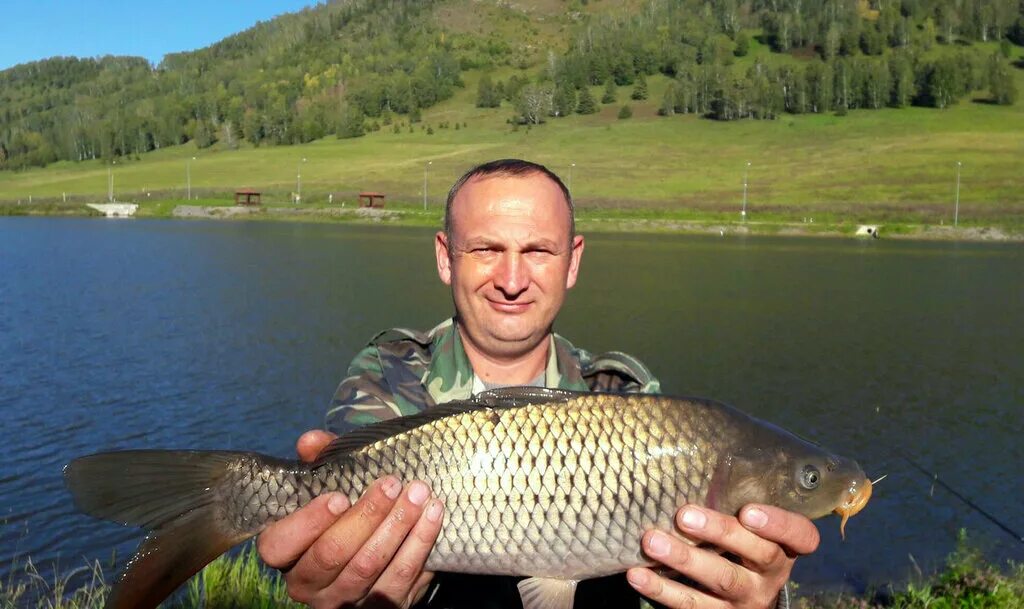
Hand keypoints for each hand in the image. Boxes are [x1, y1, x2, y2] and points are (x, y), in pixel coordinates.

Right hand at [257, 430, 444, 608]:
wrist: (371, 555)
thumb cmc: (342, 513)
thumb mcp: (327, 486)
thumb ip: (319, 462)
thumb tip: (311, 440)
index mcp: (286, 554)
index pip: (279, 544)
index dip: (308, 522)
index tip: (339, 496)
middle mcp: (309, 584)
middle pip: (332, 554)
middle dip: (366, 515)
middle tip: (391, 484)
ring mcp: (344, 600)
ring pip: (369, 567)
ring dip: (398, 526)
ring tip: (418, 493)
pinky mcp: (381, 607)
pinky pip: (402, 577)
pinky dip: (420, 543)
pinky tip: (433, 515)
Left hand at [626, 504, 819, 608]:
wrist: (740, 598)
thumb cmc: (738, 542)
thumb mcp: (750, 524)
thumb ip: (737, 497)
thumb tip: (696, 444)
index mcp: (785, 546)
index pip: (800, 536)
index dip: (779, 524)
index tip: (749, 510)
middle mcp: (770, 574)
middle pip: (756, 554)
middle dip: (719, 532)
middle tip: (684, 515)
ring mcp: (745, 599)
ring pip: (720, 580)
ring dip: (684, 559)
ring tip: (651, 541)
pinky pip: (690, 605)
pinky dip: (661, 589)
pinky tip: (636, 574)